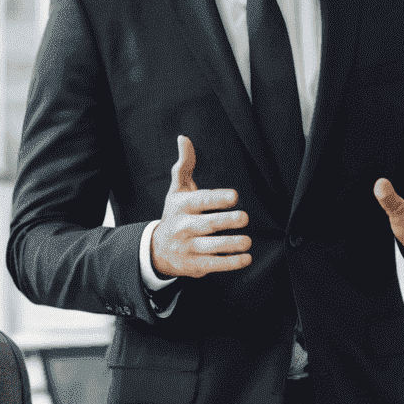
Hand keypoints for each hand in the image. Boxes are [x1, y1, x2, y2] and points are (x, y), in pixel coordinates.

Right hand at [151, 135, 250, 278]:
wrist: (157, 250)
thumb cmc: (175, 215)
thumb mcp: (177, 191)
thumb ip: (184, 165)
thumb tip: (184, 139)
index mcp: (181, 206)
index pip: (200, 201)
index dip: (217, 198)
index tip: (234, 196)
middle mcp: (183, 227)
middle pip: (207, 224)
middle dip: (226, 221)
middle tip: (244, 218)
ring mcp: (188, 247)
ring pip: (210, 247)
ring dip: (230, 244)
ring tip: (247, 241)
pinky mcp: (194, 265)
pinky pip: (213, 264)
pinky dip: (230, 263)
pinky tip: (245, 258)